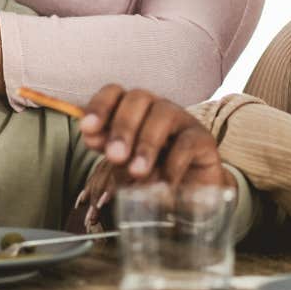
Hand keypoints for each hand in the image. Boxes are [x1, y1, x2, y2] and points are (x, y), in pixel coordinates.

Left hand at [78, 85, 233, 209]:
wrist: (189, 197)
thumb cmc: (151, 174)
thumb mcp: (124, 164)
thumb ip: (108, 148)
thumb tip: (93, 136)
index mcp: (132, 110)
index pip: (114, 92)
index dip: (99, 106)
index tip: (87, 129)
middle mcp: (156, 107)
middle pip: (138, 98)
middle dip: (122, 127)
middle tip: (114, 156)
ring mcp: (182, 120)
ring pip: (163, 114)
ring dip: (146, 144)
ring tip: (137, 172)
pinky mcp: (203, 140)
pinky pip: (188, 142)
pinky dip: (173, 163)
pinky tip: (164, 183)